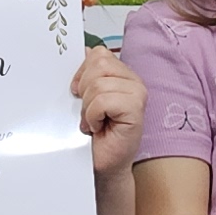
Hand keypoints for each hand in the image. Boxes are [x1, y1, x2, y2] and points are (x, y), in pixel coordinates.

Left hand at [75, 48, 145, 179]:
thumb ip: (87, 75)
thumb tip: (84, 50)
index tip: (77, 93)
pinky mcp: (136, 109)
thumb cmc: (96, 134)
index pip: (98, 54)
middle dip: (85, 90)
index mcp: (123, 74)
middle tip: (89, 111)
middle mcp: (134, 81)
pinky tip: (99, 127)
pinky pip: (103, 100)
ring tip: (94, 122)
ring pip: (99, 84)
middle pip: (98, 64)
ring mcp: (138, 94)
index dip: (82, 72)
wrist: (103, 164)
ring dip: (88, 108)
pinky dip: (93, 116)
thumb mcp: (85, 98)